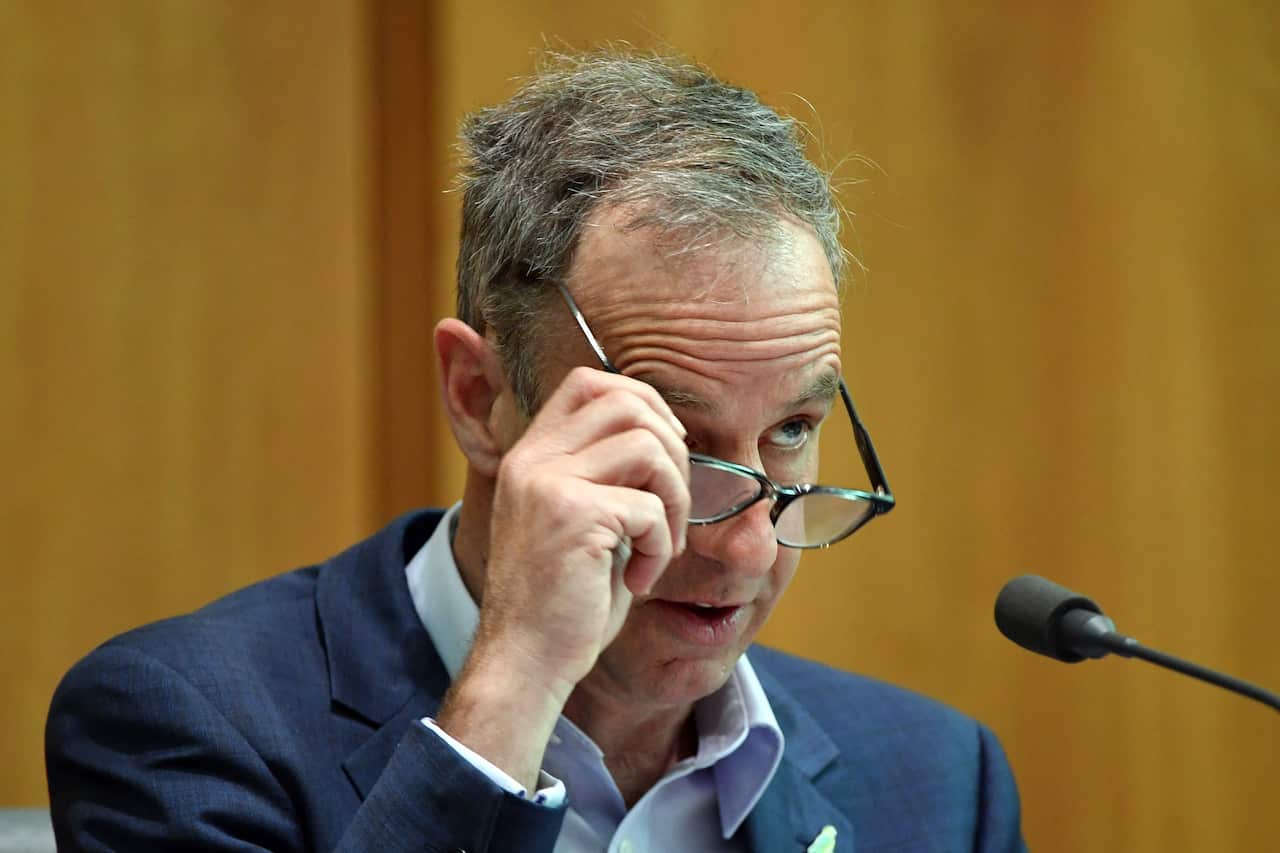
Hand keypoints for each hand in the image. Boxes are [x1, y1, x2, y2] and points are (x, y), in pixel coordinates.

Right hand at [479, 365, 690, 696]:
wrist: (524, 661)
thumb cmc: (561, 600)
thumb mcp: (576, 519)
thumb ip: (604, 474)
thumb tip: (666, 435)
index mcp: (531, 455)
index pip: (588, 381)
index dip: (642, 402)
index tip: (664, 452)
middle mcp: (533, 459)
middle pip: (627, 400)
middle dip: (672, 450)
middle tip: (672, 506)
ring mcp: (548, 484)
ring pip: (647, 446)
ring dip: (675, 499)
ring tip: (661, 544)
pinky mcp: (572, 516)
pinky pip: (649, 508)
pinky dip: (661, 546)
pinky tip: (640, 579)